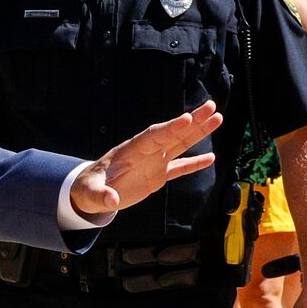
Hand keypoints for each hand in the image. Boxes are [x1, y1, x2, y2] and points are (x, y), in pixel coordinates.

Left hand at [68, 101, 224, 218]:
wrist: (91, 193)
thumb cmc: (88, 189)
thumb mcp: (91, 193)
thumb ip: (101, 195)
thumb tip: (112, 201)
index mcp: (130, 151)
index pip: (153, 136)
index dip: (170, 128)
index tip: (187, 118)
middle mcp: (145, 152)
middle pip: (172, 134)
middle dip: (192, 122)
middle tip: (211, 107)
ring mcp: (153, 162)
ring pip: (180, 144)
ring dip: (198, 133)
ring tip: (218, 118)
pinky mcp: (157, 175)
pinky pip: (179, 167)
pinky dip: (194, 163)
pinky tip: (211, 158)